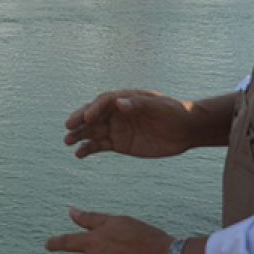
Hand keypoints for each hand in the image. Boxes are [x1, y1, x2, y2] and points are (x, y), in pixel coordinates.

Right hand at [64, 90, 193, 158]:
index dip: (94, 108)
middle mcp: (117, 113)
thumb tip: (119, 102)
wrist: (185, 130)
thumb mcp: (158, 106)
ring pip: (93, 131)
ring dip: (79, 135)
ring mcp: (117, 128)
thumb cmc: (173, 112)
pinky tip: (79, 154)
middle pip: (94, 115)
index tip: (87, 117)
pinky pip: (99, 146)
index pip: (105, 101)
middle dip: (80, 120)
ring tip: (67, 141)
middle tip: (68, 127)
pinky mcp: (119, 144)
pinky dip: (88, 149)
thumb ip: (138, 104)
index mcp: (125, 99)